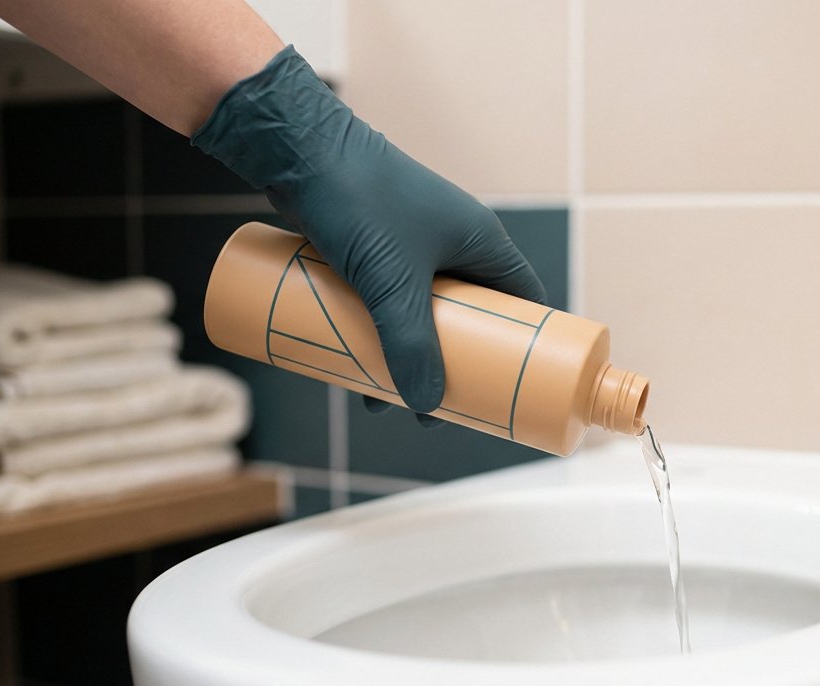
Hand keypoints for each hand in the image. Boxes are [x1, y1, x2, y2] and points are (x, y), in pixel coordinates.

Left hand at [192, 46, 545, 413]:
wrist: (295, 144)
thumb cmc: (358, 200)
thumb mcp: (391, 281)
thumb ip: (409, 343)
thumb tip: (425, 405)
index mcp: (480, 241)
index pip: (523, 300)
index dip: (524, 346)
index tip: (510, 387)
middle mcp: (451, 241)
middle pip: (470, 316)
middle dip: (455, 363)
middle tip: (440, 406)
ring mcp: (409, 243)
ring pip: (422, 313)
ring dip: (409, 355)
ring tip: (385, 398)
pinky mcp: (370, 245)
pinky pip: (386, 300)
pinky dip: (377, 333)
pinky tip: (352, 362)